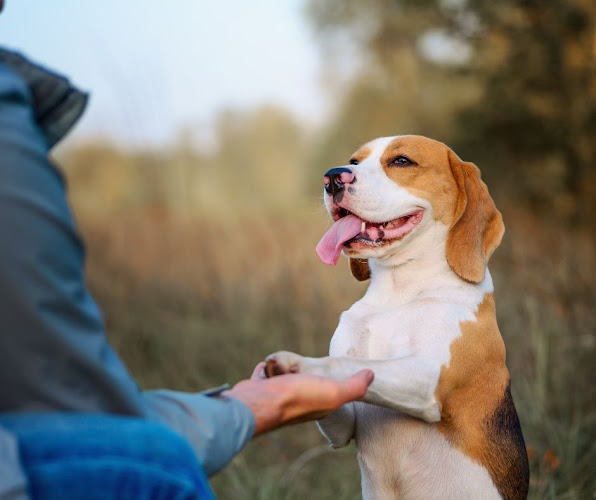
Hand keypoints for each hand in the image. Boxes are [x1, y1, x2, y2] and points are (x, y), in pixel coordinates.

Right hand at [224, 363, 373, 435]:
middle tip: (300, 368)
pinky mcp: (260, 390)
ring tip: (283, 367)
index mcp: (318, 405)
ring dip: (283, 368)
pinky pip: (265, 375)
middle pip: (303, 381)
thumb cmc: (297, 398)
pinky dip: (266, 370)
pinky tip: (267, 367)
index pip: (329, 391)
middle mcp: (298, 403)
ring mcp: (277, 397)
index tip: (331, 372)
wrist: (258, 403)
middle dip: (302, 371)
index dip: (331, 380)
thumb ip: (354, 387)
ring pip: (283, 377)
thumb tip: (372, 375)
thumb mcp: (334, 392)